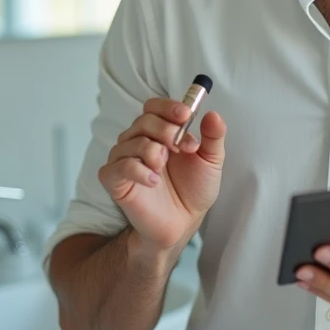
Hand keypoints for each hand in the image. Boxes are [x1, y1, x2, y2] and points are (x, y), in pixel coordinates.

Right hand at [98, 97, 226, 250]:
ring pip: (129, 141)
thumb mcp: (211, 160)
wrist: (184, 222)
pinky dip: (137, 170)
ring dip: (151, 150)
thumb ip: (213, 137)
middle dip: (166, 130)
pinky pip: (118, 167)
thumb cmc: (194, 189)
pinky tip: (153, 181)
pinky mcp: (115, 181)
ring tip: (164, 165)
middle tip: (182, 148)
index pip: (154, 107)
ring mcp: (125, 160)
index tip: (185, 116)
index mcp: (160, 132)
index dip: (168, 107)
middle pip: (144, 120)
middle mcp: (139, 141)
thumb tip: (214, 114)